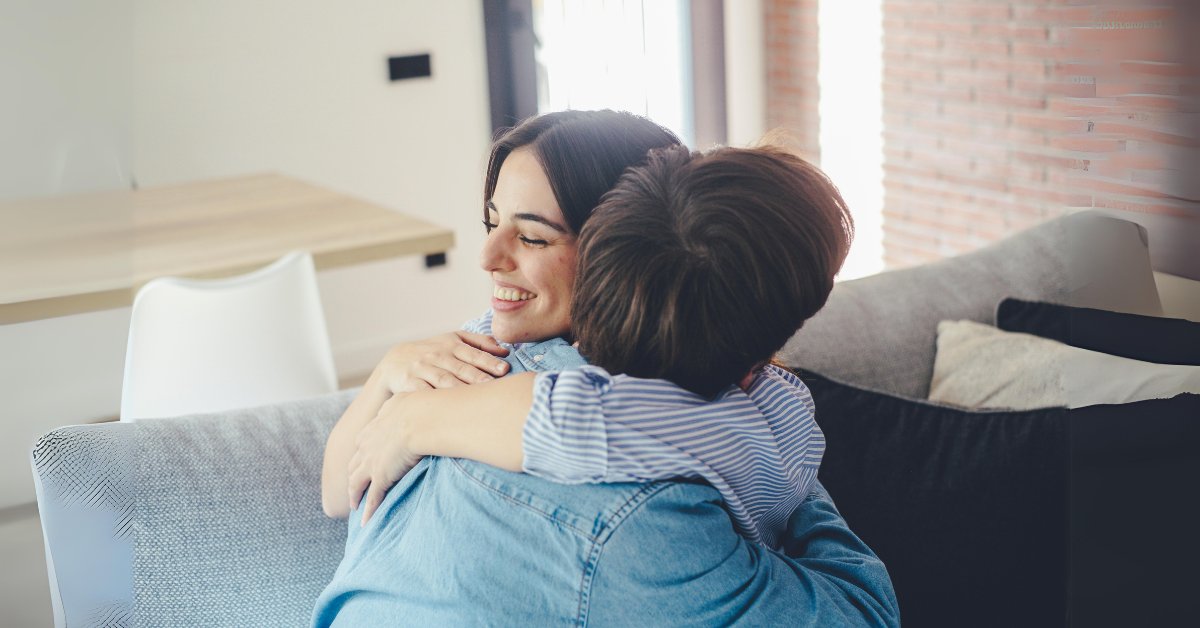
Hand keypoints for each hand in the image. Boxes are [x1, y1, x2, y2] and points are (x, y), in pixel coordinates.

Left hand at [347, 392, 428, 526]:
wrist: (422, 418)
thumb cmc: (423, 407)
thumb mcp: (410, 401)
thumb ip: (408, 404)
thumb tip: (417, 401)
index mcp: (375, 426)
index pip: (363, 442)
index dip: (362, 453)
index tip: (364, 459)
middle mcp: (368, 444)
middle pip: (355, 463)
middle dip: (353, 475)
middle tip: (353, 485)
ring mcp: (372, 462)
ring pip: (356, 482)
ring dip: (354, 494)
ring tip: (354, 505)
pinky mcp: (381, 477)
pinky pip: (372, 498)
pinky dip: (368, 510)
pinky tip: (366, 522)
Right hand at [374, 331, 510, 393]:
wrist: (395, 362)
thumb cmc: (432, 352)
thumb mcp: (453, 340)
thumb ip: (479, 343)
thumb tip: (505, 350)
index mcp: (451, 344)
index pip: (473, 353)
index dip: (488, 361)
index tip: (504, 369)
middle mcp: (438, 355)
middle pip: (460, 368)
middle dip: (478, 376)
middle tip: (495, 385)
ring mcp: (423, 369)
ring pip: (444, 380)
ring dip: (460, 388)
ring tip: (476, 398)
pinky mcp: (410, 383)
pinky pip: (423, 392)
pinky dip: (434, 398)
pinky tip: (446, 406)